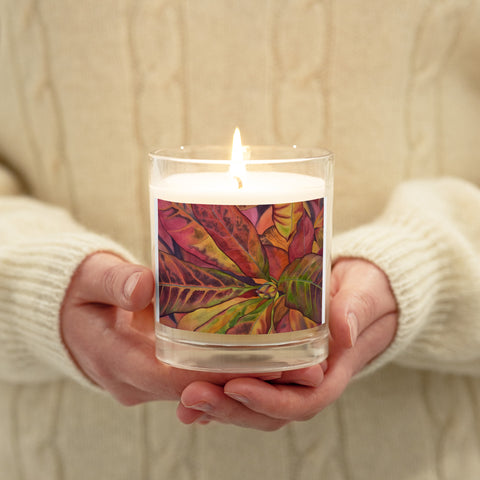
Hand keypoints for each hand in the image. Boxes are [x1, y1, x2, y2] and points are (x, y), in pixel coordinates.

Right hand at [60, 253, 277, 403]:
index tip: (267, 364)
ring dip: (243, 381)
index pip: (177, 378)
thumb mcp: (90, 277)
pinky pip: (194, 382)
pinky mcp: (155, 378)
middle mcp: (134, 383)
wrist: (66, 316)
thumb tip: (144, 286)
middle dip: (247, 381)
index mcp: (116, 359)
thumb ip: (114, 280)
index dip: (223, 374)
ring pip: (200, 391)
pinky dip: (225, 374)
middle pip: (197, 389)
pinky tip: (261, 360)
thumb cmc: (79, 291)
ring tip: (293, 365)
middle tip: (299, 367)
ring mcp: (146, 384)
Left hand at [176, 258, 397, 429]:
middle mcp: (307, 381)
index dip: (269, 401)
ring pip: (253, 404)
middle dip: (230, 408)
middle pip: (269, 411)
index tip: (236, 386)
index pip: (303, 401)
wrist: (360, 292)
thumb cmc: (364, 292)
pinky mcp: (273, 364)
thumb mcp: (364, 293)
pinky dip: (219, 392)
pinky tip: (189, 389)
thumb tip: (343, 329)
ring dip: (218, 406)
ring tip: (183, 398)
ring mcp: (288, 376)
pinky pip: (246, 384)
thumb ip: (356, 309)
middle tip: (191, 395)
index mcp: (332, 371)